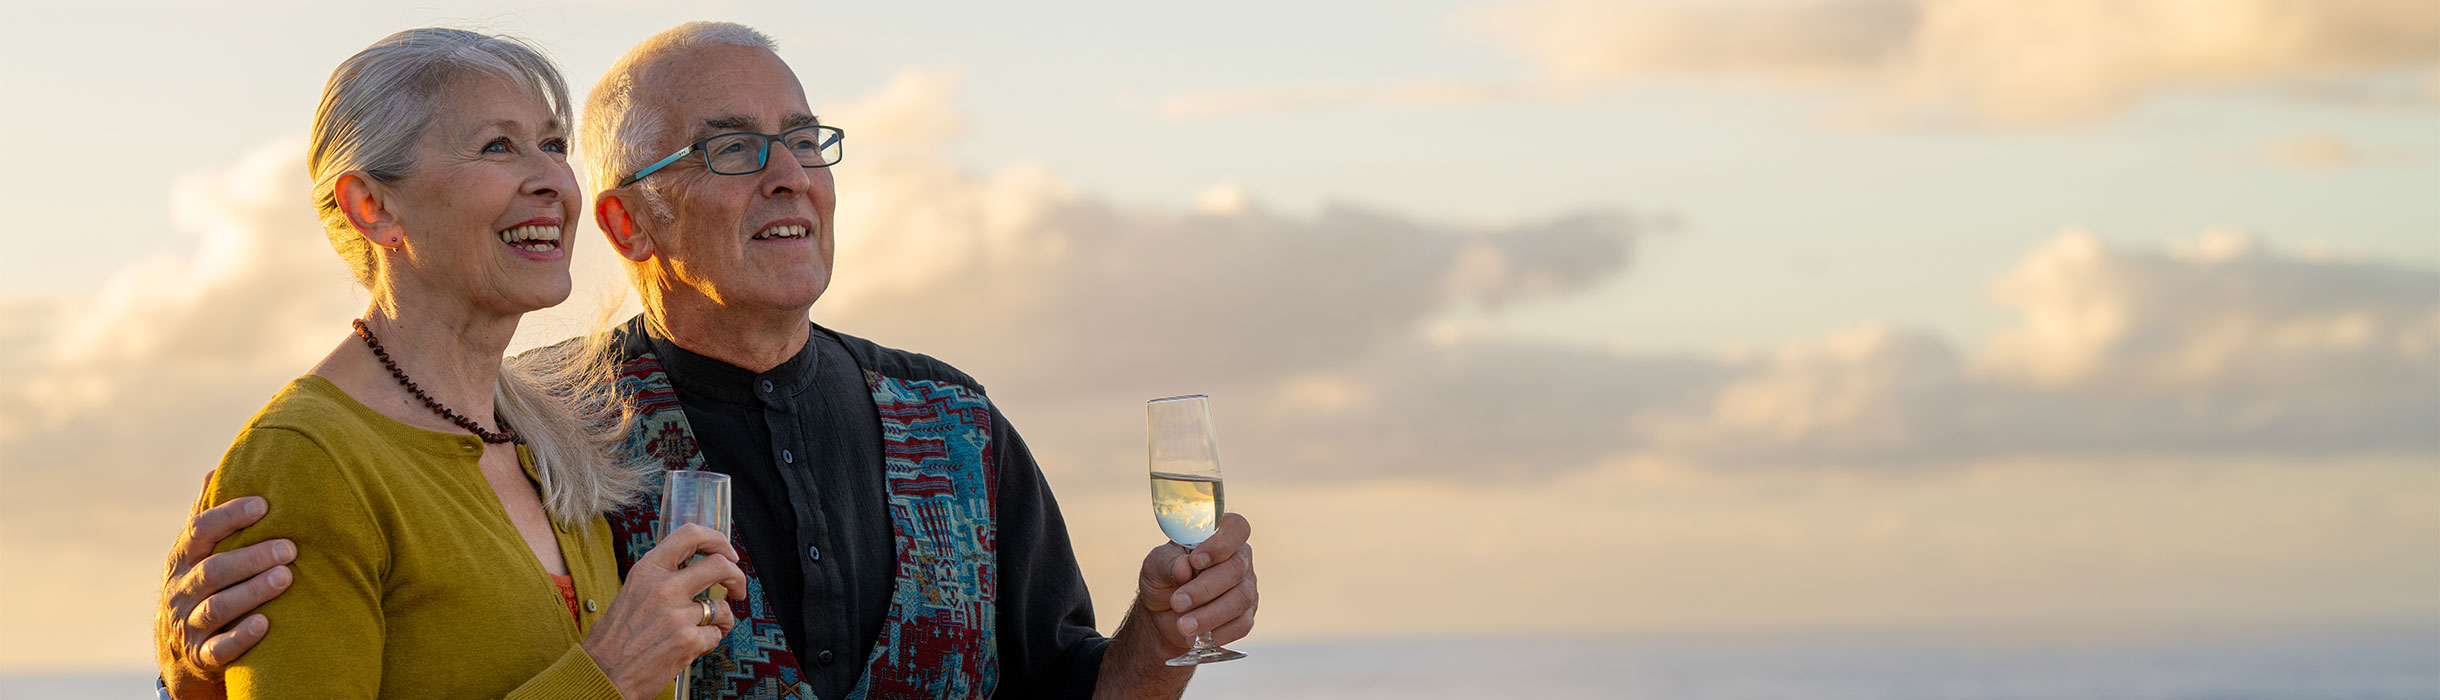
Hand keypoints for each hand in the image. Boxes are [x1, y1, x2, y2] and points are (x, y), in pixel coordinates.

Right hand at [158, 482, 295, 699]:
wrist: (179, 648)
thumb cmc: (202, 584)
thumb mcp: (196, 553)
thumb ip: (206, 517)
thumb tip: (213, 472)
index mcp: (183, 559)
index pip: (199, 531)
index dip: (229, 517)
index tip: (263, 504)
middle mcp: (181, 590)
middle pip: (213, 571)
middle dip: (252, 558)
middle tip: (290, 548)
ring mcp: (188, 624)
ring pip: (217, 607)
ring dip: (252, 592)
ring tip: (286, 578)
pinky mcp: (202, 655)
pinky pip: (218, 648)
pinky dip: (241, 636)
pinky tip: (266, 624)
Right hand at [581, 523, 749, 699]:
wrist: (603, 673)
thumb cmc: (613, 638)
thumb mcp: (631, 592)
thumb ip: (660, 578)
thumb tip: (690, 569)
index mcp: (648, 571)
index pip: (690, 535)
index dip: (717, 540)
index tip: (727, 552)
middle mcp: (664, 588)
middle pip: (720, 565)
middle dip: (737, 576)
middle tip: (737, 588)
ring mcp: (678, 615)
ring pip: (722, 606)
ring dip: (723, 617)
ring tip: (710, 626)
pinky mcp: (688, 641)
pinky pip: (715, 634)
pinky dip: (710, 640)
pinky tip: (695, 644)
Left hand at [1135, 513, 1257, 651]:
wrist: (1162, 616)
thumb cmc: (1162, 580)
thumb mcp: (1155, 567)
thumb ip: (1168, 563)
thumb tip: (1184, 567)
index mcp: (1219, 536)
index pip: (1236, 528)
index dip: (1221, 544)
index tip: (1196, 561)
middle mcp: (1239, 558)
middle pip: (1236, 568)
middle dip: (1204, 588)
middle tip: (1177, 602)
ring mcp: (1246, 586)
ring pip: (1241, 598)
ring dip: (1210, 614)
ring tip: (1183, 625)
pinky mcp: (1246, 614)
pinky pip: (1243, 623)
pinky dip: (1222, 630)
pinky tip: (1203, 634)